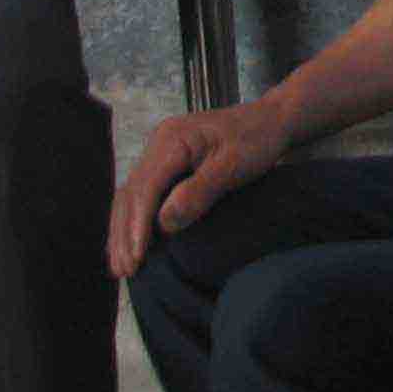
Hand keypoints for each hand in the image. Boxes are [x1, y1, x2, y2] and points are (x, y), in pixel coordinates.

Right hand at [106, 100, 290, 277]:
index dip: (139, 225)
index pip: (146, 187)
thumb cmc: (256, 140)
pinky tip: (130, 243)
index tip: (137, 258)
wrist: (270, 120)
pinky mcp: (166, 162)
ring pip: (131, 194)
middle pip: (131, 192)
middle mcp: (159, 143)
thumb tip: (164, 223)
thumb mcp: (233, 166)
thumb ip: (199, 192)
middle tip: (124, 271)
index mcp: (173, 139)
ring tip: (121, 266)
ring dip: (123, 230)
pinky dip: (133, 219)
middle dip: (125, 233)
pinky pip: (142, 193)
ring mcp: (160, 151)